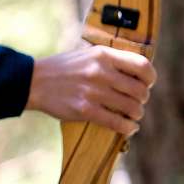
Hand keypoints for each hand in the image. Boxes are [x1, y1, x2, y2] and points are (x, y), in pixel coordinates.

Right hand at [24, 45, 155, 136]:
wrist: (33, 81)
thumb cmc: (62, 68)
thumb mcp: (87, 54)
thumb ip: (110, 60)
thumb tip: (137, 73)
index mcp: (103, 55)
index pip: (142, 66)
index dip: (150, 78)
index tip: (147, 83)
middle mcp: (100, 71)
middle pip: (140, 90)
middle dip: (142, 99)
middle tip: (136, 102)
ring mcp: (93, 91)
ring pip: (132, 108)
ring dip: (136, 114)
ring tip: (132, 115)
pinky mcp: (85, 109)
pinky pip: (117, 123)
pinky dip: (128, 128)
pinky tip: (129, 128)